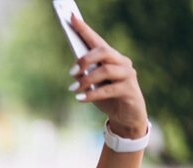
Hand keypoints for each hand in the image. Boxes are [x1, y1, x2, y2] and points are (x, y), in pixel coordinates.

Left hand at [68, 14, 147, 137]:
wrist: (126, 117)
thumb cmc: (107, 98)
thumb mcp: (92, 86)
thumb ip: (84, 76)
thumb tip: (75, 71)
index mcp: (111, 57)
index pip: (96, 40)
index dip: (84, 29)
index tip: (71, 17)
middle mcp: (122, 62)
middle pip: (103, 51)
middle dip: (85, 60)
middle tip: (71, 72)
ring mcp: (128, 75)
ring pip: (106, 70)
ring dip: (86, 80)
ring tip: (73, 89)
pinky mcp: (130, 90)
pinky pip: (108, 90)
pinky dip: (91, 94)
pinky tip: (80, 98)